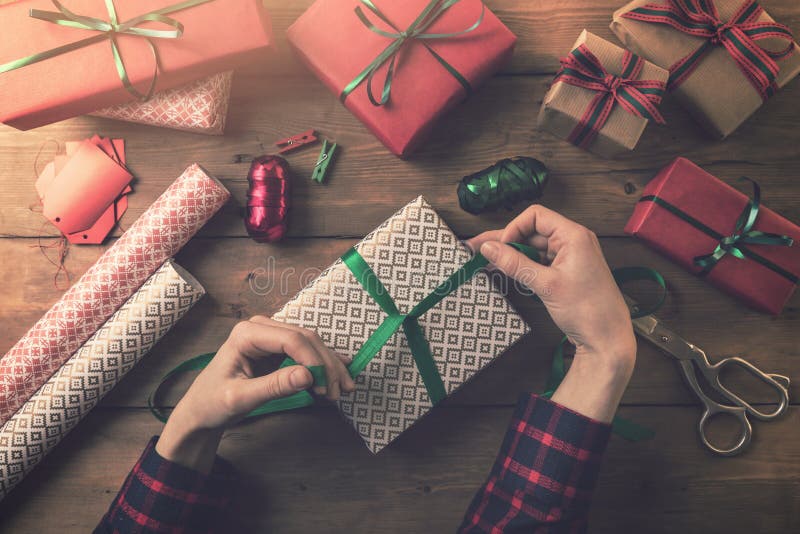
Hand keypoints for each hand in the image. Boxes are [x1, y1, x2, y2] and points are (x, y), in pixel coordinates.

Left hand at [156, 316, 353, 471]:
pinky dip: (322, 364)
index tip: (325, 387)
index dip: (314, 361)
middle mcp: (260, 328)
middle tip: (338, 392)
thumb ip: (274, 386)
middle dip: (326, 365)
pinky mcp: (276, 347)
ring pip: (310, 344)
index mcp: (247, 334)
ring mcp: (270, 336)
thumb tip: (308, 376)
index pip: (292, 339)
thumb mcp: (241, 398)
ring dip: (329, 365)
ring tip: (342, 388)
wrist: (201, 410)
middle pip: (306, 339)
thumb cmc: (212, 403)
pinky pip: (306, 351)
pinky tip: (341, 372)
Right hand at [467, 205, 634, 421]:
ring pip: (533, 248)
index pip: (535, 216)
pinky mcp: (566, 272)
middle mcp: (572, 241)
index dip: (513, 228)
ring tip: (484, 261)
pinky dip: (522, 266)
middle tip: (477, 249)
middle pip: (532, 231)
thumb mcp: (546, 284)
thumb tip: (488, 249)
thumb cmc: (587, 310)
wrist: (607, 339)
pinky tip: (504, 270)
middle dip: (505, 241)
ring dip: (511, 254)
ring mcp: (569, 257)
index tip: (499, 247)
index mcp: (573, 236)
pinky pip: (539, 262)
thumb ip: (515, 263)